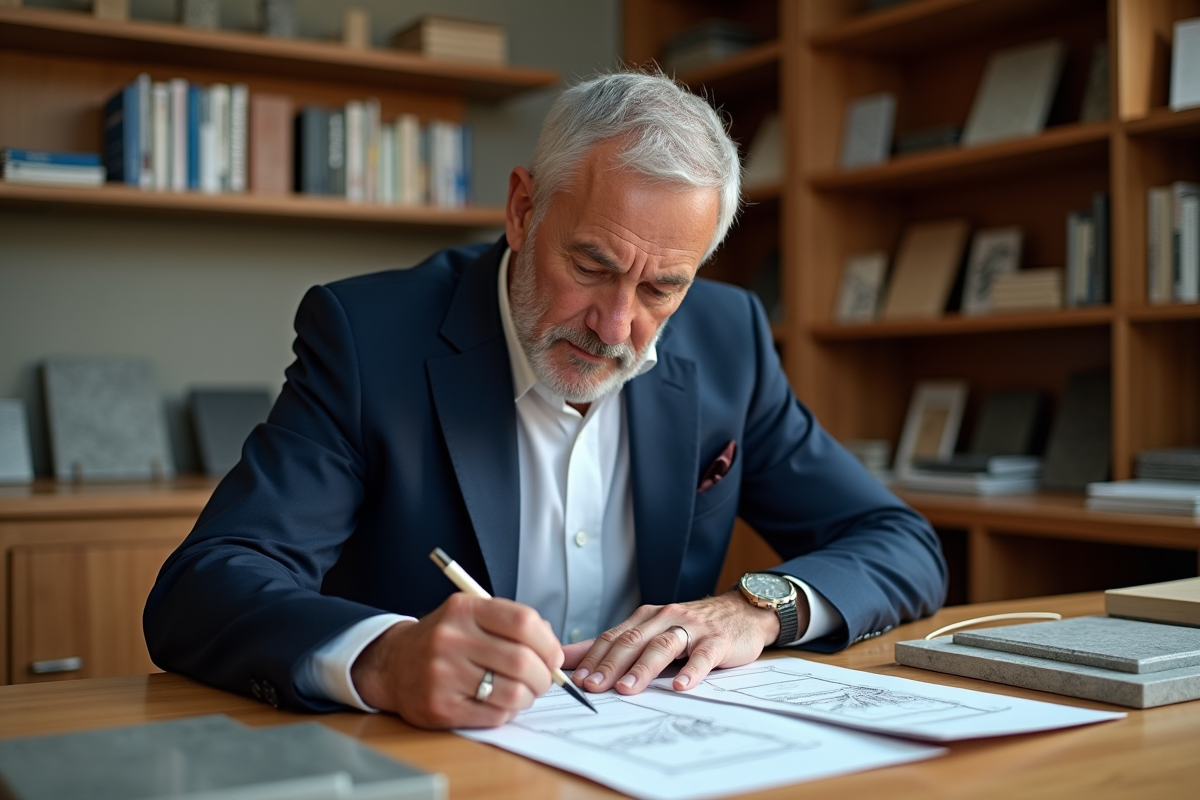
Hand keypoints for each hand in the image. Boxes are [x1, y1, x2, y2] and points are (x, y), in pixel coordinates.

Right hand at [350, 593, 562, 728]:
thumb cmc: (443, 640)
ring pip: (512, 692)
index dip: (548, 643)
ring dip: (528, 696)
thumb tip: (553, 650)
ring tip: (522, 692)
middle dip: (543, 676)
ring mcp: (443, 674)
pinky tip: (499, 703)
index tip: (553, 656)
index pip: (523, 622)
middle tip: (543, 680)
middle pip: (521, 660)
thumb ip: (512, 624)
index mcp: (464, 609)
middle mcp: (451, 639)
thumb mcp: (471, 616)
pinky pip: (494, 715)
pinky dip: (507, 711)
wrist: (392, 664)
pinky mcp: (440, 707)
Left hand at [565, 589, 807, 694]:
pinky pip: (703, 656)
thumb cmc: (691, 627)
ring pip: (662, 646)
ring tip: (627, 688)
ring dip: (642, 668)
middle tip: (592, 686)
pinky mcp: (717, 640)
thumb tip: (572, 657)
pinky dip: (691, 670)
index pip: (613, 637)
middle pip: (632, 641)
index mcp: (645, 618)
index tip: (574, 679)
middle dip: (610, 664)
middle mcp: (665, 618)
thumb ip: (617, 644)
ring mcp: (691, 628)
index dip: (593, 657)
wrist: (741, 611)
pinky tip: (680, 686)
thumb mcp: (653, 630)